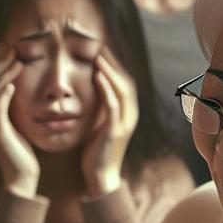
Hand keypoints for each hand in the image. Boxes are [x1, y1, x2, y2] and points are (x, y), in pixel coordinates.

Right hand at [0, 47, 39, 197]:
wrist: (21, 176)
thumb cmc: (21, 150)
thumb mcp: (14, 122)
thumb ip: (10, 104)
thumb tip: (12, 84)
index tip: (8, 47)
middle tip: (11, 46)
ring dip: (4, 72)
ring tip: (16, 58)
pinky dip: (4, 93)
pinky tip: (13, 84)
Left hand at [81, 48, 138, 197]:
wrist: (101, 176)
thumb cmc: (97, 150)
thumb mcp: (100, 124)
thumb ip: (100, 107)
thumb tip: (92, 89)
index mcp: (128, 112)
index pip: (124, 82)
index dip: (115, 65)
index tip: (101, 50)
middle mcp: (131, 115)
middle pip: (126, 81)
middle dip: (114, 62)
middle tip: (100, 45)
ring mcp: (125, 122)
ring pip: (122, 89)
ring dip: (110, 70)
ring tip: (98, 55)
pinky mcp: (115, 130)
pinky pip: (113, 104)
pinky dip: (107, 88)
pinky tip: (97, 75)